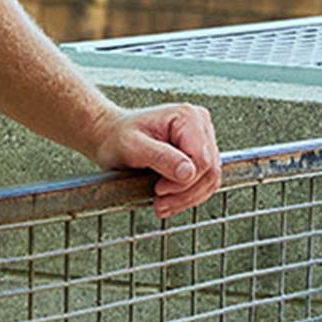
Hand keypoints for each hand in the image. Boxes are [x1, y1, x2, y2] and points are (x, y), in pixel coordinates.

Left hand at [94, 102, 221, 217]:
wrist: (111, 136)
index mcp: (187, 117)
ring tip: (161, 204)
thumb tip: (188, 173)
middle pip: (210, 172)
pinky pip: (204, 182)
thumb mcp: (133, 147)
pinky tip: (169, 199)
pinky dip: (188, 196)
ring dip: (187, 198)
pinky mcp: (200, 153)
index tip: (159, 190)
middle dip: (185, 194)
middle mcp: (200, 124)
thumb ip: (162, 158)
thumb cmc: (117, 137)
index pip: (202, 161)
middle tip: (159, 202)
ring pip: (210, 180)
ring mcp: (203, 138)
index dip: (183, 183)